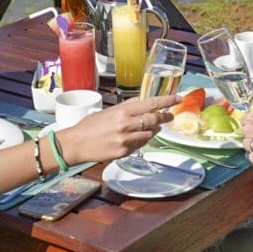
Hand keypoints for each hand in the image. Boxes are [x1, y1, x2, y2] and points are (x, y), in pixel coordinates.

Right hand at [56, 94, 179, 163]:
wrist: (76, 143)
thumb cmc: (89, 126)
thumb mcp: (108, 111)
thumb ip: (127, 107)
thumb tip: (143, 102)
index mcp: (122, 111)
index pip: (151, 104)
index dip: (166, 101)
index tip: (176, 99)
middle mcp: (126, 124)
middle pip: (154, 119)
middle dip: (164, 117)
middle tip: (169, 116)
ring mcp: (126, 139)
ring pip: (149, 134)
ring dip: (154, 130)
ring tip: (153, 127)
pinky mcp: (124, 152)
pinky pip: (140, 145)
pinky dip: (142, 140)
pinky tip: (138, 138)